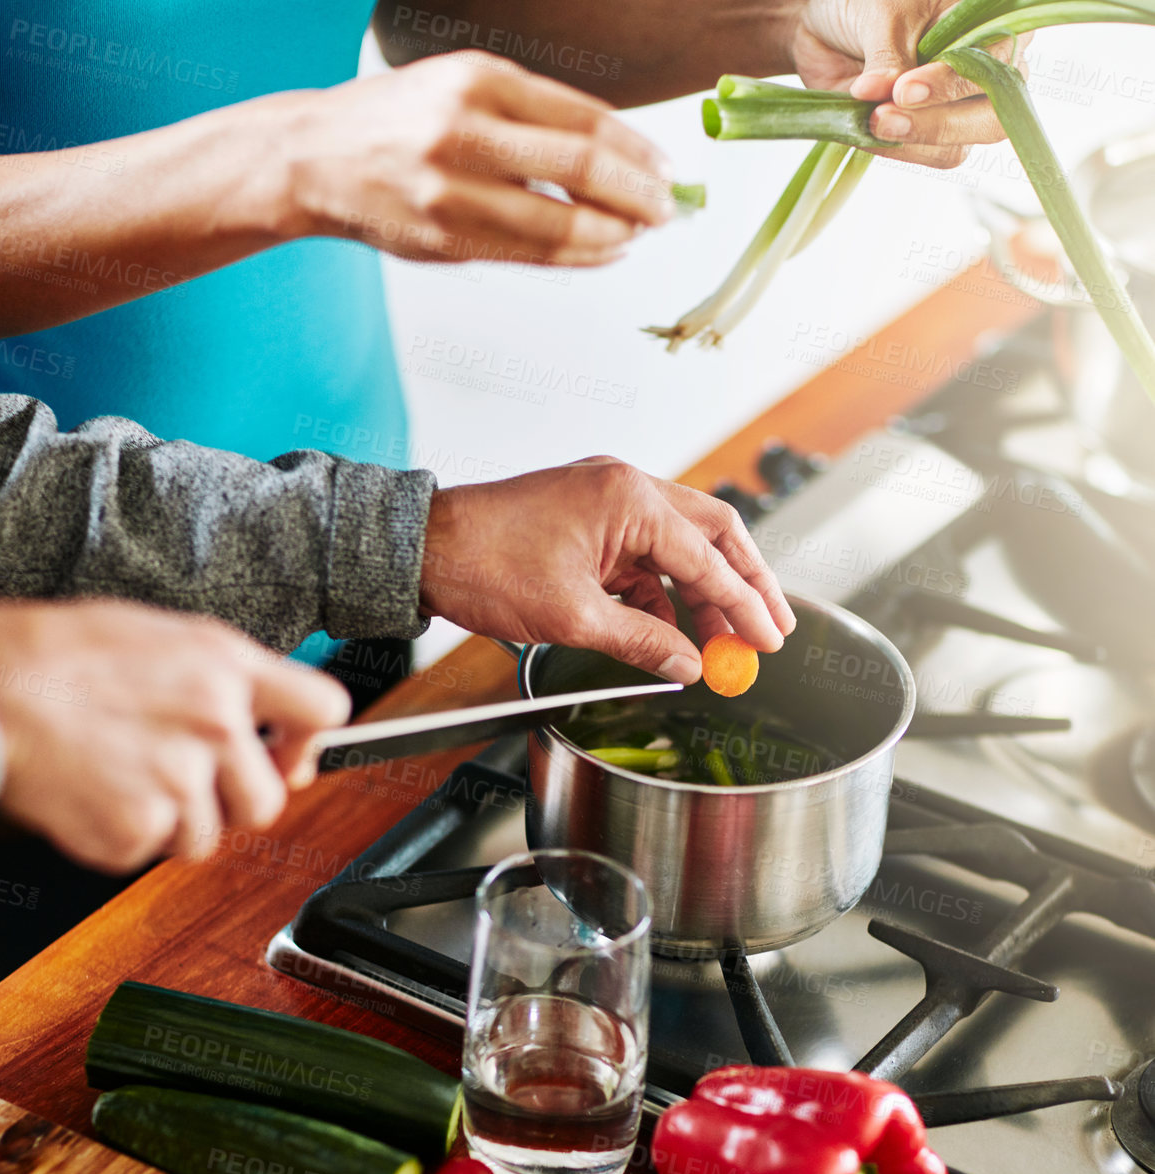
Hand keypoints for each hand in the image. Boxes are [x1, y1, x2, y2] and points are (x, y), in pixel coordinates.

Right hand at [0, 602, 349, 871]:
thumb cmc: (59, 656)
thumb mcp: (161, 637)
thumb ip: (228, 679)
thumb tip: (276, 726)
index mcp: (224, 667)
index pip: (324, 708)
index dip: (309, 740)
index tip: (290, 752)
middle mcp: (212, 724)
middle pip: (267, 801)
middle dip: (231, 801)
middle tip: (180, 776)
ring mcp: (176, 780)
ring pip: (207, 837)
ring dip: (172, 820)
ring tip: (121, 773)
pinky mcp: (136, 828)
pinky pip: (150, 852)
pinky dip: (123, 834)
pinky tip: (95, 791)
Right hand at [279, 51, 673, 267]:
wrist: (315, 158)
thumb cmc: (396, 123)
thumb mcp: (460, 86)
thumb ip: (528, 114)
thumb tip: (613, 151)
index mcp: (477, 81)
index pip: (579, 117)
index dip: (634, 149)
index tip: (665, 168)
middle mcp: (464, 132)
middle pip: (578, 167)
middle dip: (636, 194)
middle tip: (667, 208)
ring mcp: (452, 193)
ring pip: (557, 222)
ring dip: (612, 233)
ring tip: (639, 234)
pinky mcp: (445, 241)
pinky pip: (529, 255)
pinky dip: (577, 256)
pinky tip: (604, 252)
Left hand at [419, 457, 795, 682]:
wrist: (424, 548)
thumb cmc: (485, 565)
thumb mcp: (573, 617)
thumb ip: (642, 642)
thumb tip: (687, 665)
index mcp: (629, 498)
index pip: (709, 558)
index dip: (744, 606)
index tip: (769, 640)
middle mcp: (625, 487)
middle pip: (712, 534)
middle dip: (744, 584)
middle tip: (771, 628)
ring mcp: (606, 498)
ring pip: (678, 546)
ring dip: (702, 593)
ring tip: (722, 643)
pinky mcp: (588, 518)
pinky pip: (642, 555)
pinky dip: (661, 592)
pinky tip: (672, 631)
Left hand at [789, 0, 1027, 166]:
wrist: (826, 23)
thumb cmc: (868, 1)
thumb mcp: (883, 13)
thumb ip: (890, 57)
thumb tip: (888, 93)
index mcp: (993, 24)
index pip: (992, 66)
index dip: (951, 84)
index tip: (905, 90)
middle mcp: (987, 71)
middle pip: (988, 120)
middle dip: (935, 123)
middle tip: (884, 117)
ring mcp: (958, 109)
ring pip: (955, 148)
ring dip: (910, 142)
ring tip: (871, 121)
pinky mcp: (927, 136)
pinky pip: (923, 156)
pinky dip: (893, 149)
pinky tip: (866, 132)